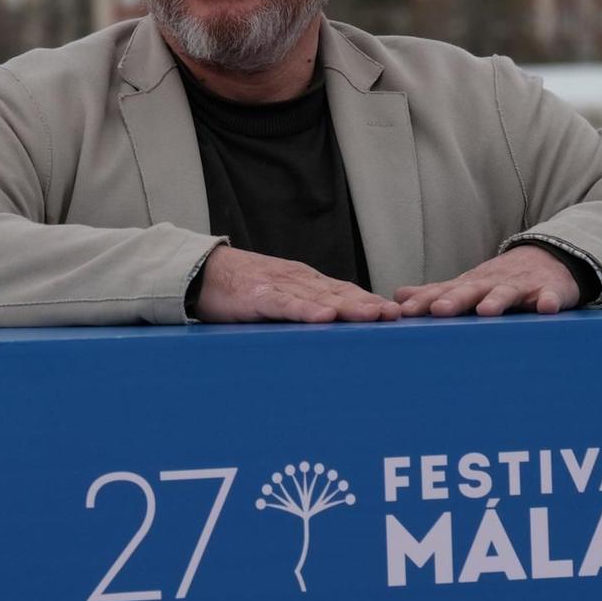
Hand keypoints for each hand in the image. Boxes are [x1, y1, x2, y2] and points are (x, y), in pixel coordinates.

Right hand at [193, 246, 400, 323]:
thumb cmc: (242, 289)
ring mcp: (280, 286)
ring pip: (320, 297)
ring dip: (349, 306)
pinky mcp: (258, 296)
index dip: (372, 302)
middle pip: (341, 293)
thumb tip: (335, 329)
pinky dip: (306, 310)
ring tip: (374, 315)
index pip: (347, 292)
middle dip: (370, 305)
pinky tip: (324, 316)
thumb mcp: (281, 297)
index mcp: (307, 282)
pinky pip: (286, 304)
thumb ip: (305, 309)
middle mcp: (299, 280)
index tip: (399, 314)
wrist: (202, 271)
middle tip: (398, 316)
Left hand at [395, 246, 580, 318]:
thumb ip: (436, 293)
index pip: (443, 292)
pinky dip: (549, 300)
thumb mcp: (468, 284)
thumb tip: (398, 296)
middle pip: (471, 290)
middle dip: (455, 300)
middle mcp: (492, 283)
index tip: (404, 313)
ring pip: (508, 292)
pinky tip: (547, 308)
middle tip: (440, 310)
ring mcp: (521, 286)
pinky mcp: (549, 290)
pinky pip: (550, 296)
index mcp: (470, 285)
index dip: (424, 302)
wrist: (547, 257)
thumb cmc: (499, 280)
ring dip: (497, 300)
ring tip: (487, 311)